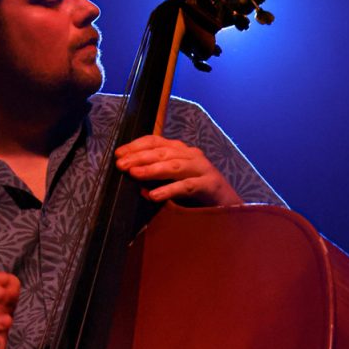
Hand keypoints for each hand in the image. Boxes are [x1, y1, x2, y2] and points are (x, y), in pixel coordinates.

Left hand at [115, 134, 240, 206]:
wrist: (229, 206)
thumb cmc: (198, 192)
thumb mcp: (175, 181)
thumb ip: (158, 179)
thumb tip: (136, 182)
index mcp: (182, 151)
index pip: (156, 142)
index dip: (136, 146)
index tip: (119, 154)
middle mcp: (192, 155)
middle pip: (162, 152)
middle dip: (139, 157)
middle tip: (121, 165)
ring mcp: (202, 169)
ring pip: (174, 166)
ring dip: (152, 169)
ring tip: (134, 174)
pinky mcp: (210, 185)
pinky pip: (186, 186)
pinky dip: (169, 190)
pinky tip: (153, 195)